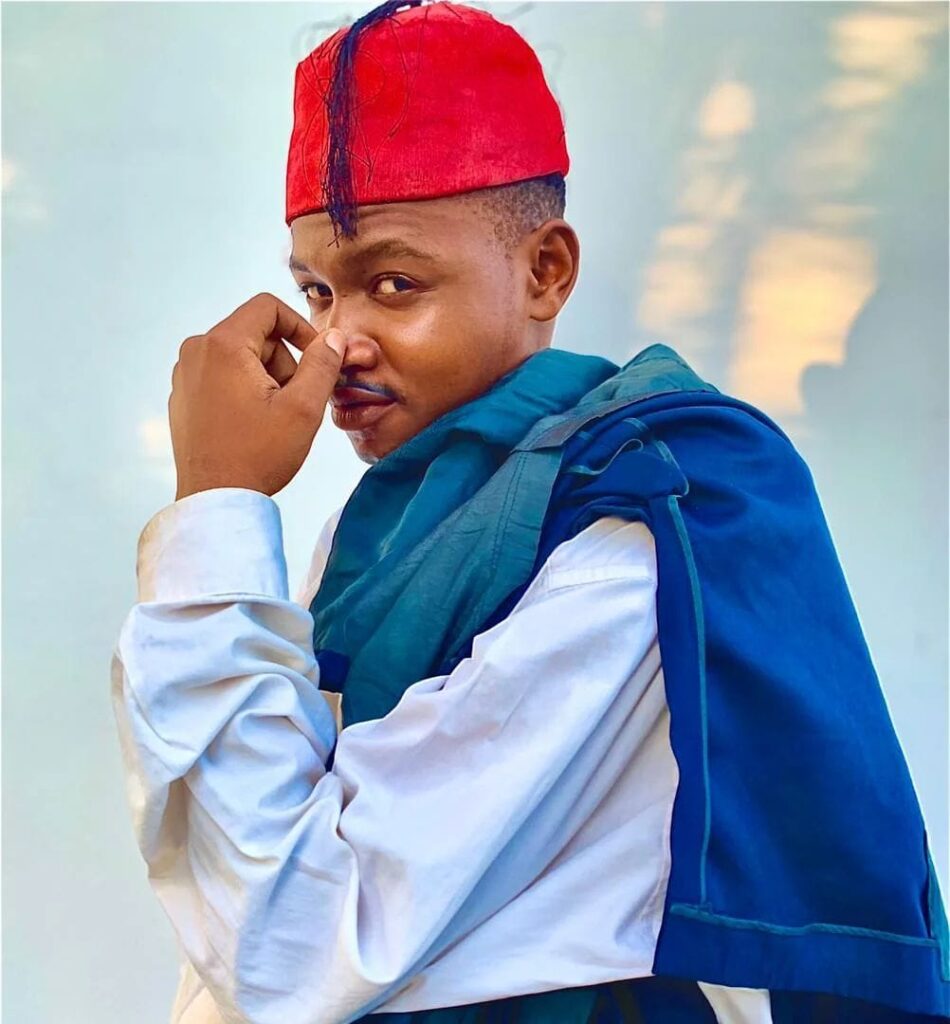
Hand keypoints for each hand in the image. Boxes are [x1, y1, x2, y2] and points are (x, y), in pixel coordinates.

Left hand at [169, 292, 346, 500]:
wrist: (215, 499)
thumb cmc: (257, 455)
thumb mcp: (303, 408)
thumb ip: (322, 364)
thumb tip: (334, 337)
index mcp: (222, 345)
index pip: (267, 308)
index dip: (300, 327)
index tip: (316, 357)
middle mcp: (196, 351)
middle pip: (254, 334)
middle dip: (283, 361)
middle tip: (294, 400)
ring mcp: (184, 374)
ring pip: (239, 355)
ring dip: (265, 377)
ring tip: (273, 417)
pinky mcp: (182, 396)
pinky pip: (221, 376)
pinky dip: (243, 390)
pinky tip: (252, 425)